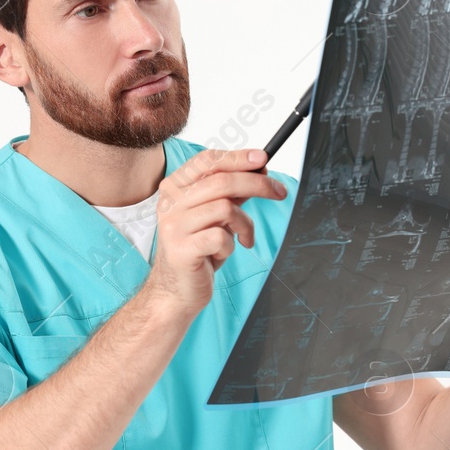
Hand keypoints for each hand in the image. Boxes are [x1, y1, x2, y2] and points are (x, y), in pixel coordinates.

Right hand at [143, 147, 286, 317]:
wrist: (176, 291)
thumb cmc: (198, 251)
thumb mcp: (216, 217)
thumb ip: (232, 193)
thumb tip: (258, 170)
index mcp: (175, 188)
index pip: (208, 161)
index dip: (239, 157)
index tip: (264, 159)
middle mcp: (170, 203)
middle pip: (222, 181)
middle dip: (258, 184)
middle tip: (279, 192)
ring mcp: (173, 226)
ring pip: (226, 208)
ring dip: (245, 224)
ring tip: (243, 238)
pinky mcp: (182, 249)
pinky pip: (222, 237)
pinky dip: (231, 246)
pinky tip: (222, 253)